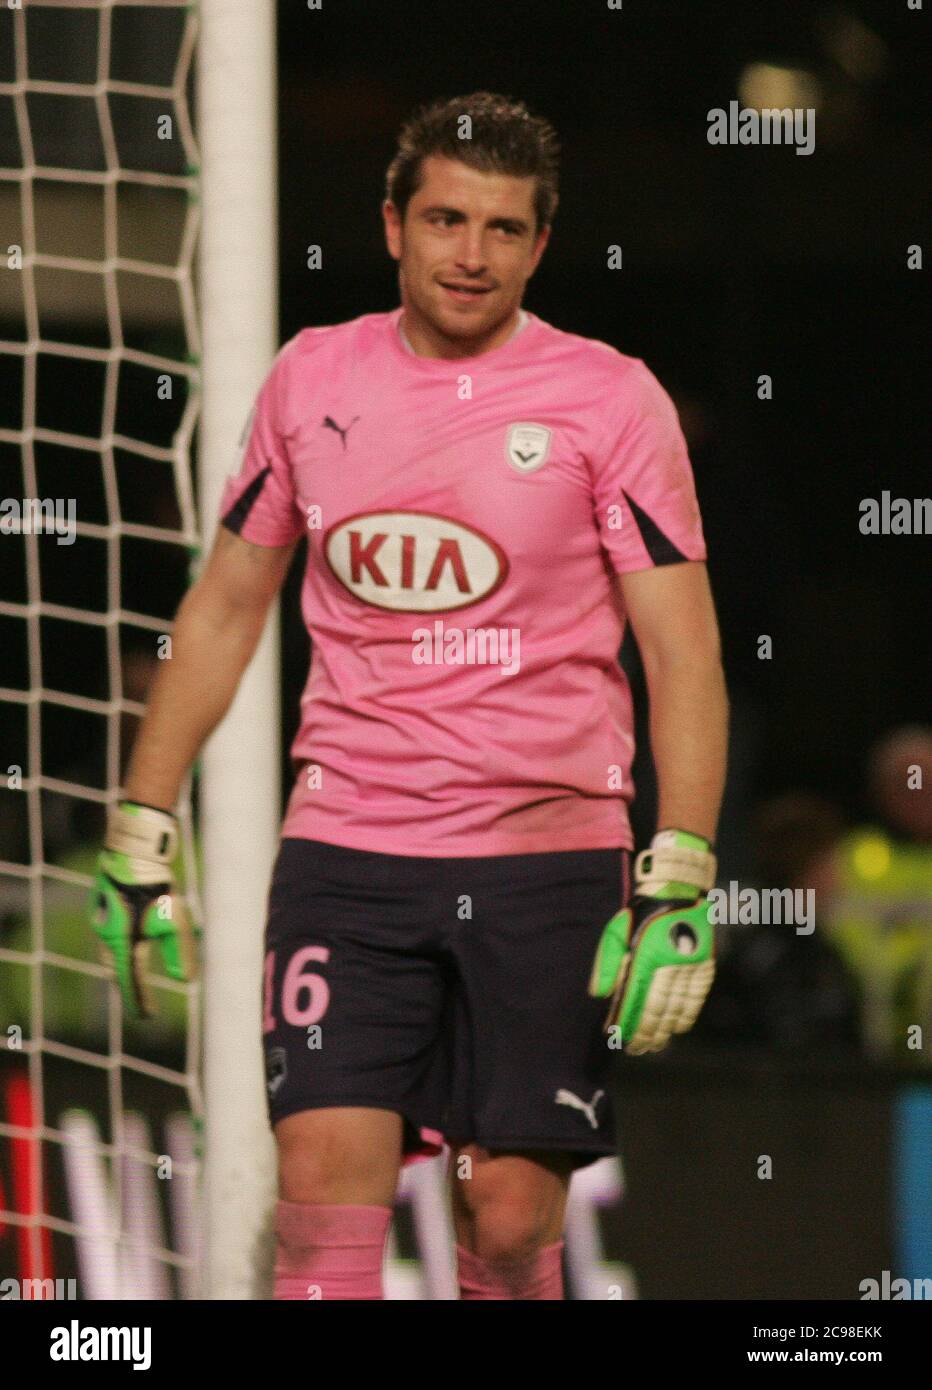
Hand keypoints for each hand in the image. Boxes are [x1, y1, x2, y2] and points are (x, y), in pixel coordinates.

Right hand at [88, 801, 198, 1019]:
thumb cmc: (155, 884)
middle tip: (141, 998)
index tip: (148, 1017)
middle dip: (129, 984)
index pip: (131, 981)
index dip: (140, 1001)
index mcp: (121, 943)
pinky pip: (112, 931)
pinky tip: (130, 936)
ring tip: (134, 972)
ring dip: (124, 963)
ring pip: (112, 950)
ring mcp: (102, 917)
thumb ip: (180, 951)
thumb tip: (186, 980)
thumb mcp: (176, 919)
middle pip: (117, 968)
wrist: (134, 849)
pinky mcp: (104, 902)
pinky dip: (122, 942)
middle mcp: (107, 933)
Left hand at [589, 830, 715, 1053]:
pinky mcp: (704, 962)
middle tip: (638, 1049)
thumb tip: (599, 995)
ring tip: (656, 1045)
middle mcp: (668, 964)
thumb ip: (608, 964)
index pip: (635, 1000)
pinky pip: (696, 996)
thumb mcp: (617, 931)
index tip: (622, 1040)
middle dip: (646, 1033)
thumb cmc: (641, 911)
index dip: (629, 1024)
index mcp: (644, 956)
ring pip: (678, 1007)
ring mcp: (689, 964)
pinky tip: (679, 1027)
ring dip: (666, 1029)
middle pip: (657, 1009)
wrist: (678, 887)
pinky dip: (687, 1015)